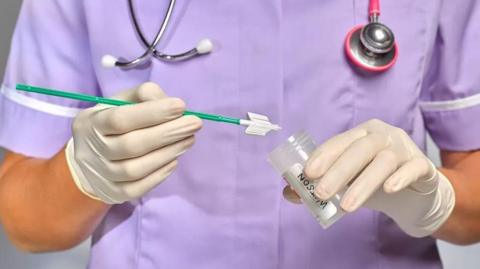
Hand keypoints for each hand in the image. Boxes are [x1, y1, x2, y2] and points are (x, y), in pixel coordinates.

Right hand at [65, 82, 201, 203]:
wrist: (88, 158)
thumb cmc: (112, 123)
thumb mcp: (121, 101)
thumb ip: (144, 96)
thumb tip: (173, 106)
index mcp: (91, 123)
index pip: (120, 119)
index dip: (152, 113)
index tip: (181, 106)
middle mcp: (92, 150)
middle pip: (131, 145)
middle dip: (168, 134)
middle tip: (194, 124)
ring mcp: (102, 175)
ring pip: (136, 169)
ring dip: (168, 153)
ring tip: (189, 139)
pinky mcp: (113, 194)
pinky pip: (138, 188)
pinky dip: (159, 174)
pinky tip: (174, 160)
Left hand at [286, 119, 454, 236]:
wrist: (414, 194)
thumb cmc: (373, 182)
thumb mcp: (346, 183)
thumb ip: (320, 184)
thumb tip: (288, 192)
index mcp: (360, 134)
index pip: (339, 142)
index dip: (323, 156)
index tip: (306, 174)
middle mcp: (382, 135)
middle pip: (360, 149)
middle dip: (338, 171)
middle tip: (321, 194)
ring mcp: (404, 148)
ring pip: (384, 160)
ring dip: (363, 184)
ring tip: (346, 207)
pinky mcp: (423, 165)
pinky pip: (413, 167)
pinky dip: (400, 177)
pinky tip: (389, 190)